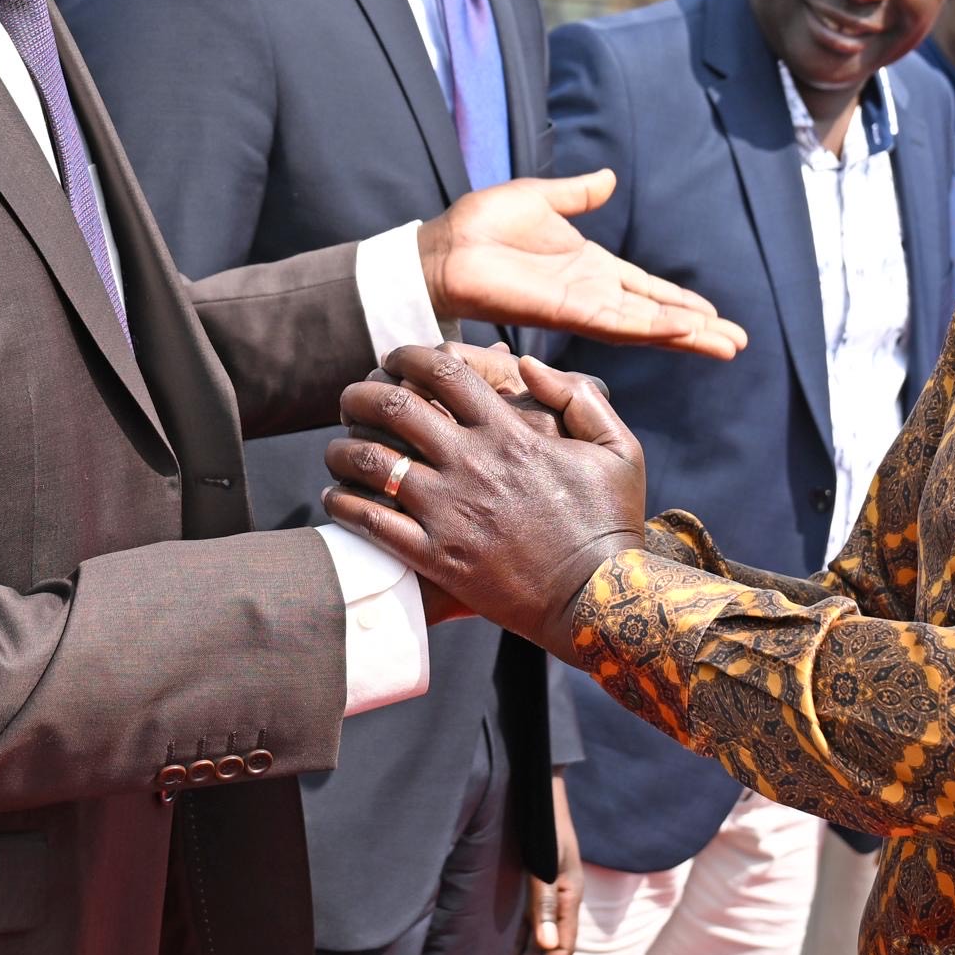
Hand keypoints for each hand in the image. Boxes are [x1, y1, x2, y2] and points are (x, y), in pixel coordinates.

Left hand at [323, 344, 650, 646]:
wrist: (598, 600)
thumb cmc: (611, 523)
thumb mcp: (618, 448)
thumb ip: (576, 397)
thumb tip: (526, 364)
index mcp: (510, 433)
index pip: (442, 371)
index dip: (408, 354)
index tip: (393, 358)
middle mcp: (472, 465)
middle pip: (393, 408)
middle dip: (360, 394)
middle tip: (351, 399)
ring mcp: (450, 512)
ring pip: (370, 463)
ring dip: (343, 448)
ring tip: (337, 449)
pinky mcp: (437, 557)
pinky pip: (371, 523)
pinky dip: (343, 504)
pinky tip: (337, 498)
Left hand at [418, 173, 745, 358]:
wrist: (444, 248)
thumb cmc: (481, 225)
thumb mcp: (540, 199)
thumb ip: (577, 194)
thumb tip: (608, 178)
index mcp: (590, 267)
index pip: (647, 289)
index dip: (681, 302)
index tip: (715, 314)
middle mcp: (593, 292)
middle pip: (657, 315)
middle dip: (697, 328)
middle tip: (737, 342)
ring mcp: (584, 305)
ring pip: (648, 325)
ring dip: (687, 334)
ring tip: (726, 344)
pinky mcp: (569, 312)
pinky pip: (621, 322)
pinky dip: (655, 327)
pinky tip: (686, 330)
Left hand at [499, 785, 582, 954]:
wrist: (540, 787)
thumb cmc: (544, 823)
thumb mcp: (546, 863)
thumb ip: (544, 904)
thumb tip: (546, 948)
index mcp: (570, 897)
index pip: (560, 950)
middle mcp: (559, 901)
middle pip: (543, 952)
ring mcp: (545, 894)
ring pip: (533, 942)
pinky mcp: (532, 885)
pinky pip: (525, 925)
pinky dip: (516, 947)